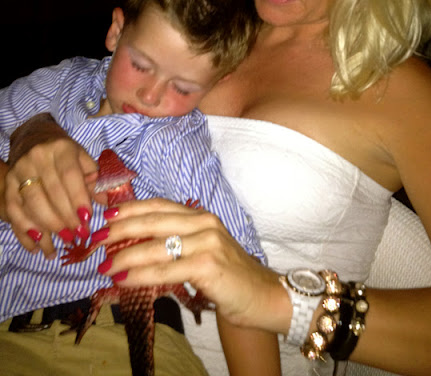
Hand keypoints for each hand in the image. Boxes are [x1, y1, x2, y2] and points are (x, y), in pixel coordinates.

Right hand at [5, 116, 103, 257]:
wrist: (34, 138)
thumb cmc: (65, 153)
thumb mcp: (83, 159)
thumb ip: (95, 180)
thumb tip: (108, 202)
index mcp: (61, 148)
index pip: (69, 175)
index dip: (78, 199)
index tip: (88, 218)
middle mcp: (37, 158)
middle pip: (51, 193)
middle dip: (66, 218)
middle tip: (78, 235)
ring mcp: (19, 171)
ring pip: (32, 205)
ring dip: (48, 228)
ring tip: (64, 241)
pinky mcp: (7, 185)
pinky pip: (14, 213)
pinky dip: (25, 233)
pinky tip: (38, 246)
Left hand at [94, 198, 290, 331]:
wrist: (263, 295)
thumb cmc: (229, 275)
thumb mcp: (203, 249)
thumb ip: (177, 241)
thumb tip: (136, 245)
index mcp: (200, 215)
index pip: (159, 206)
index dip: (130, 209)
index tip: (106, 216)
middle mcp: (204, 222)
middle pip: (153, 221)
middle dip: (120, 229)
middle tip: (96, 240)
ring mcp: (207, 241)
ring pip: (155, 246)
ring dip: (124, 256)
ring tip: (104, 265)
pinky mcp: (207, 264)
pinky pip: (164, 269)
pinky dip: (140, 275)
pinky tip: (123, 280)